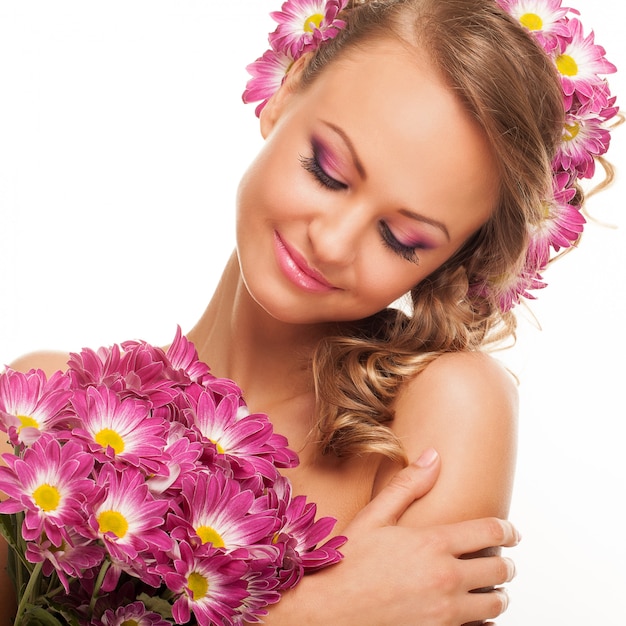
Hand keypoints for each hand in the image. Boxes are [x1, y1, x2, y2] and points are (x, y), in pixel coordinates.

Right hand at [265, 449, 517, 624]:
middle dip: (505, 563)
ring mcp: (445, 613)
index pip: (491, 532)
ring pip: (495, 604)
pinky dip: (482, 623)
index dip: (508, 529)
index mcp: (433, 544)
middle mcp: (446, 578)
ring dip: (496, 593)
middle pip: (500, 569)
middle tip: (501, 561)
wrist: (328, 611)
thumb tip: (434, 457)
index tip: (512, 531)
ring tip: (487, 587)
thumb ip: (408, 485)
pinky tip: (472, 615)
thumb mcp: (374, 517)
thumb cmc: (347, 562)